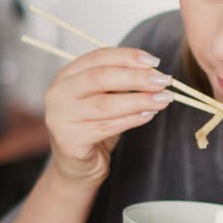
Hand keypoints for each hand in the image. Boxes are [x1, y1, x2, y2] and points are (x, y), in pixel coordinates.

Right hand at [42, 47, 170, 184]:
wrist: (77, 165)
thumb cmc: (93, 126)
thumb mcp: (104, 98)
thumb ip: (120, 83)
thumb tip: (153, 73)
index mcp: (66, 76)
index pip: (98, 57)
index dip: (128, 56)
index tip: (153, 62)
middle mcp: (58, 93)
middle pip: (100, 78)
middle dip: (136, 78)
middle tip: (163, 81)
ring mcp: (60, 117)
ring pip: (106, 105)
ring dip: (139, 100)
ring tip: (163, 99)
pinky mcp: (69, 141)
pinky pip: (107, 127)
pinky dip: (131, 120)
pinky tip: (149, 115)